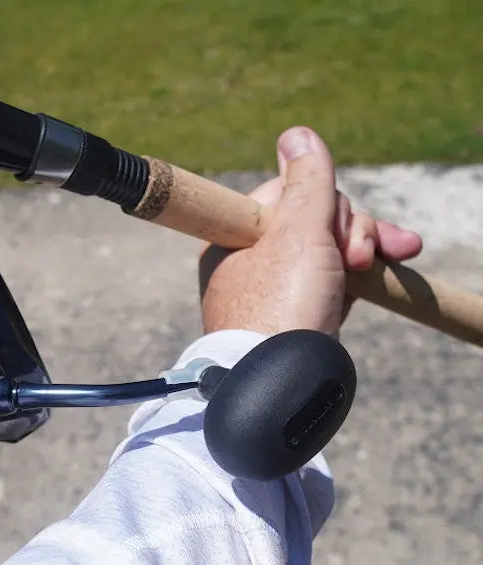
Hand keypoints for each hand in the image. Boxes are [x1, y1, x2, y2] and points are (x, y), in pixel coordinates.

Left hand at [198, 126, 422, 336]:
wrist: (281, 382)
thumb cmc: (283, 305)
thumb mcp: (298, 232)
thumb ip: (307, 182)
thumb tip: (296, 135)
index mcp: (237, 233)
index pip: (290, 194)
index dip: (327, 204)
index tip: (342, 224)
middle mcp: (249, 256)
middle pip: (313, 219)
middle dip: (351, 232)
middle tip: (361, 259)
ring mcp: (272, 285)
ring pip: (327, 248)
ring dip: (360, 253)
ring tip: (374, 271)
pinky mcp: (294, 311)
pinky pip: (330, 279)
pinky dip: (353, 278)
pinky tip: (371, 281)